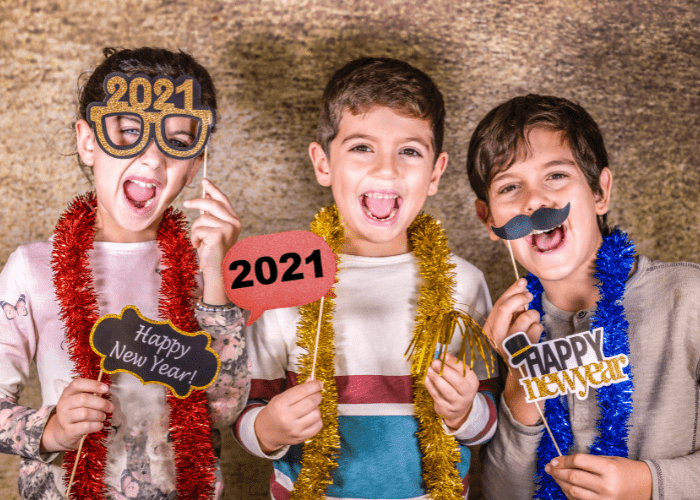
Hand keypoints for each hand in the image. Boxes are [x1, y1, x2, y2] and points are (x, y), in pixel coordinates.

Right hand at [41, 378, 111, 451]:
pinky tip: (99, 425)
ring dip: (99, 415)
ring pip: (85, 413)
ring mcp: (64, 418)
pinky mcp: (68, 431)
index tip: (106, 389)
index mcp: (67, 393)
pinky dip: (96, 425)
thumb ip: (90, 394)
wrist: (62, 432)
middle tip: (110, 407)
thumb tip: (105, 390)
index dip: (93, 385)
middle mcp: (63, 404)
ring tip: (103, 417)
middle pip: (84, 399)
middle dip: (101, 403)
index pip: (77, 384)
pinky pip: (85, 426)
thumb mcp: (78, 401)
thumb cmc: (75, 413)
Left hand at [184, 178, 240, 304]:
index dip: (213, 189)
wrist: (216, 270)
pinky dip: (195, 238)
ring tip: (199, 241)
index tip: (204, 180)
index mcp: (233, 220)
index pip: (223, 200)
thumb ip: (210, 215)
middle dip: (197, 203)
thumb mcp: (212, 230)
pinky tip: (200, 246)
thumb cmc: (212, 251)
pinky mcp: (219, 235)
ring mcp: (228, 228)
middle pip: (212, 204)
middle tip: (185, 203)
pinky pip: (199, 229)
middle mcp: (234, 222)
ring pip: (202, 219)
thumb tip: (205, 197)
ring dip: (195, 230)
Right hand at [254, 380, 322, 454]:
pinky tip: (310, 417)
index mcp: (280, 404)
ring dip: (317, 408)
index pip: (302, 391)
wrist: (266, 432)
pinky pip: (318, 425)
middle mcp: (287, 417)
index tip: (319, 383)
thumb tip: (313, 379)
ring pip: (317, 413)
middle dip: (317, 395)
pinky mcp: (301, 437)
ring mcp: (294, 429)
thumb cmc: (275, 412)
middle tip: (315, 394)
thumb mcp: (282, 397)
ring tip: (310, 408)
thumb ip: (298, 389)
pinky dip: (317, 419)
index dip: (314, 385)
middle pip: (312, 402)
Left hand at [424, 353, 479, 429]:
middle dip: (444, 371)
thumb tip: (441, 356)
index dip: (453, 362)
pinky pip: (436, 396)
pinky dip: (430, 386)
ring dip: (436, 378)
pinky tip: (427, 378)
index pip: (464, 370)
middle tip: (434, 362)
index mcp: (472, 382)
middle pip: (457, 382)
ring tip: (429, 369)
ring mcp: (457, 403)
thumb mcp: (461, 377)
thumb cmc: (458, 387)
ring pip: (446, 390)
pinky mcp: (446, 408)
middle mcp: (467, 393)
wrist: (458, 409)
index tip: (443, 355)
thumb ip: (453, 367)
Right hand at [484, 278, 542, 354]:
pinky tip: (535, 334)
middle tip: (530, 295)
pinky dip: (539, 327)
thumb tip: (522, 284)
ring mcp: (509, 345)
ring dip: (533, 315)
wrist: (523, 370)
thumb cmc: (516, 342)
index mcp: (489, 329)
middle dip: (519, 298)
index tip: (523, 282)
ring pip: (525, 317)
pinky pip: (536, 329)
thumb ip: (513, 307)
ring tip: (533, 321)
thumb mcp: (510, 324)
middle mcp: (495, 337)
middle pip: (504, 309)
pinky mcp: (524, 350)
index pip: (498, 305)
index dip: (511, 291)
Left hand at [545, 454, 651, 499]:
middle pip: (573, 477)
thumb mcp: (608, 460)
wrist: (647, 486)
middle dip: (558, 472)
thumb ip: (586, 461)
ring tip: (556, 477)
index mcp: (608, 468)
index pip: (578, 461)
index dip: (563, 460)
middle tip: (550, 468)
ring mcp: (605, 499)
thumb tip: (561, 462)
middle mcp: (606, 485)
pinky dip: (570, 494)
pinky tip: (566, 487)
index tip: (554, 460)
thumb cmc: (625, 470)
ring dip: (561, 483)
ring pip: (573, 492)